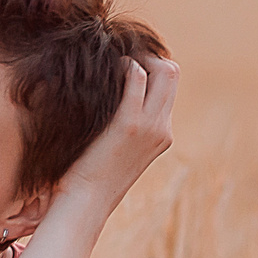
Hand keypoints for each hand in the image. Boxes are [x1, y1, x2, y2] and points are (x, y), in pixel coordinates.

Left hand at [56, 55, 177, 213]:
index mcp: (162, 134)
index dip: (152, 67)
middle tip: (122, 54)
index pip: (170, 86)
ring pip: (164, 70)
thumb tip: (107, 106)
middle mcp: (162, 128)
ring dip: (139, 57)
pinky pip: (137, 78)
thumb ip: (121, 128)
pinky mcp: (129, 124)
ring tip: (115, 58)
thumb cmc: (89, 179)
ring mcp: (150, 126)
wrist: (84, 203)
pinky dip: (126, 65)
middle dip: (149, 55)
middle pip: (172, 72)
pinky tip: (108, 67)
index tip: (127, 60)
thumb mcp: (114, 152)